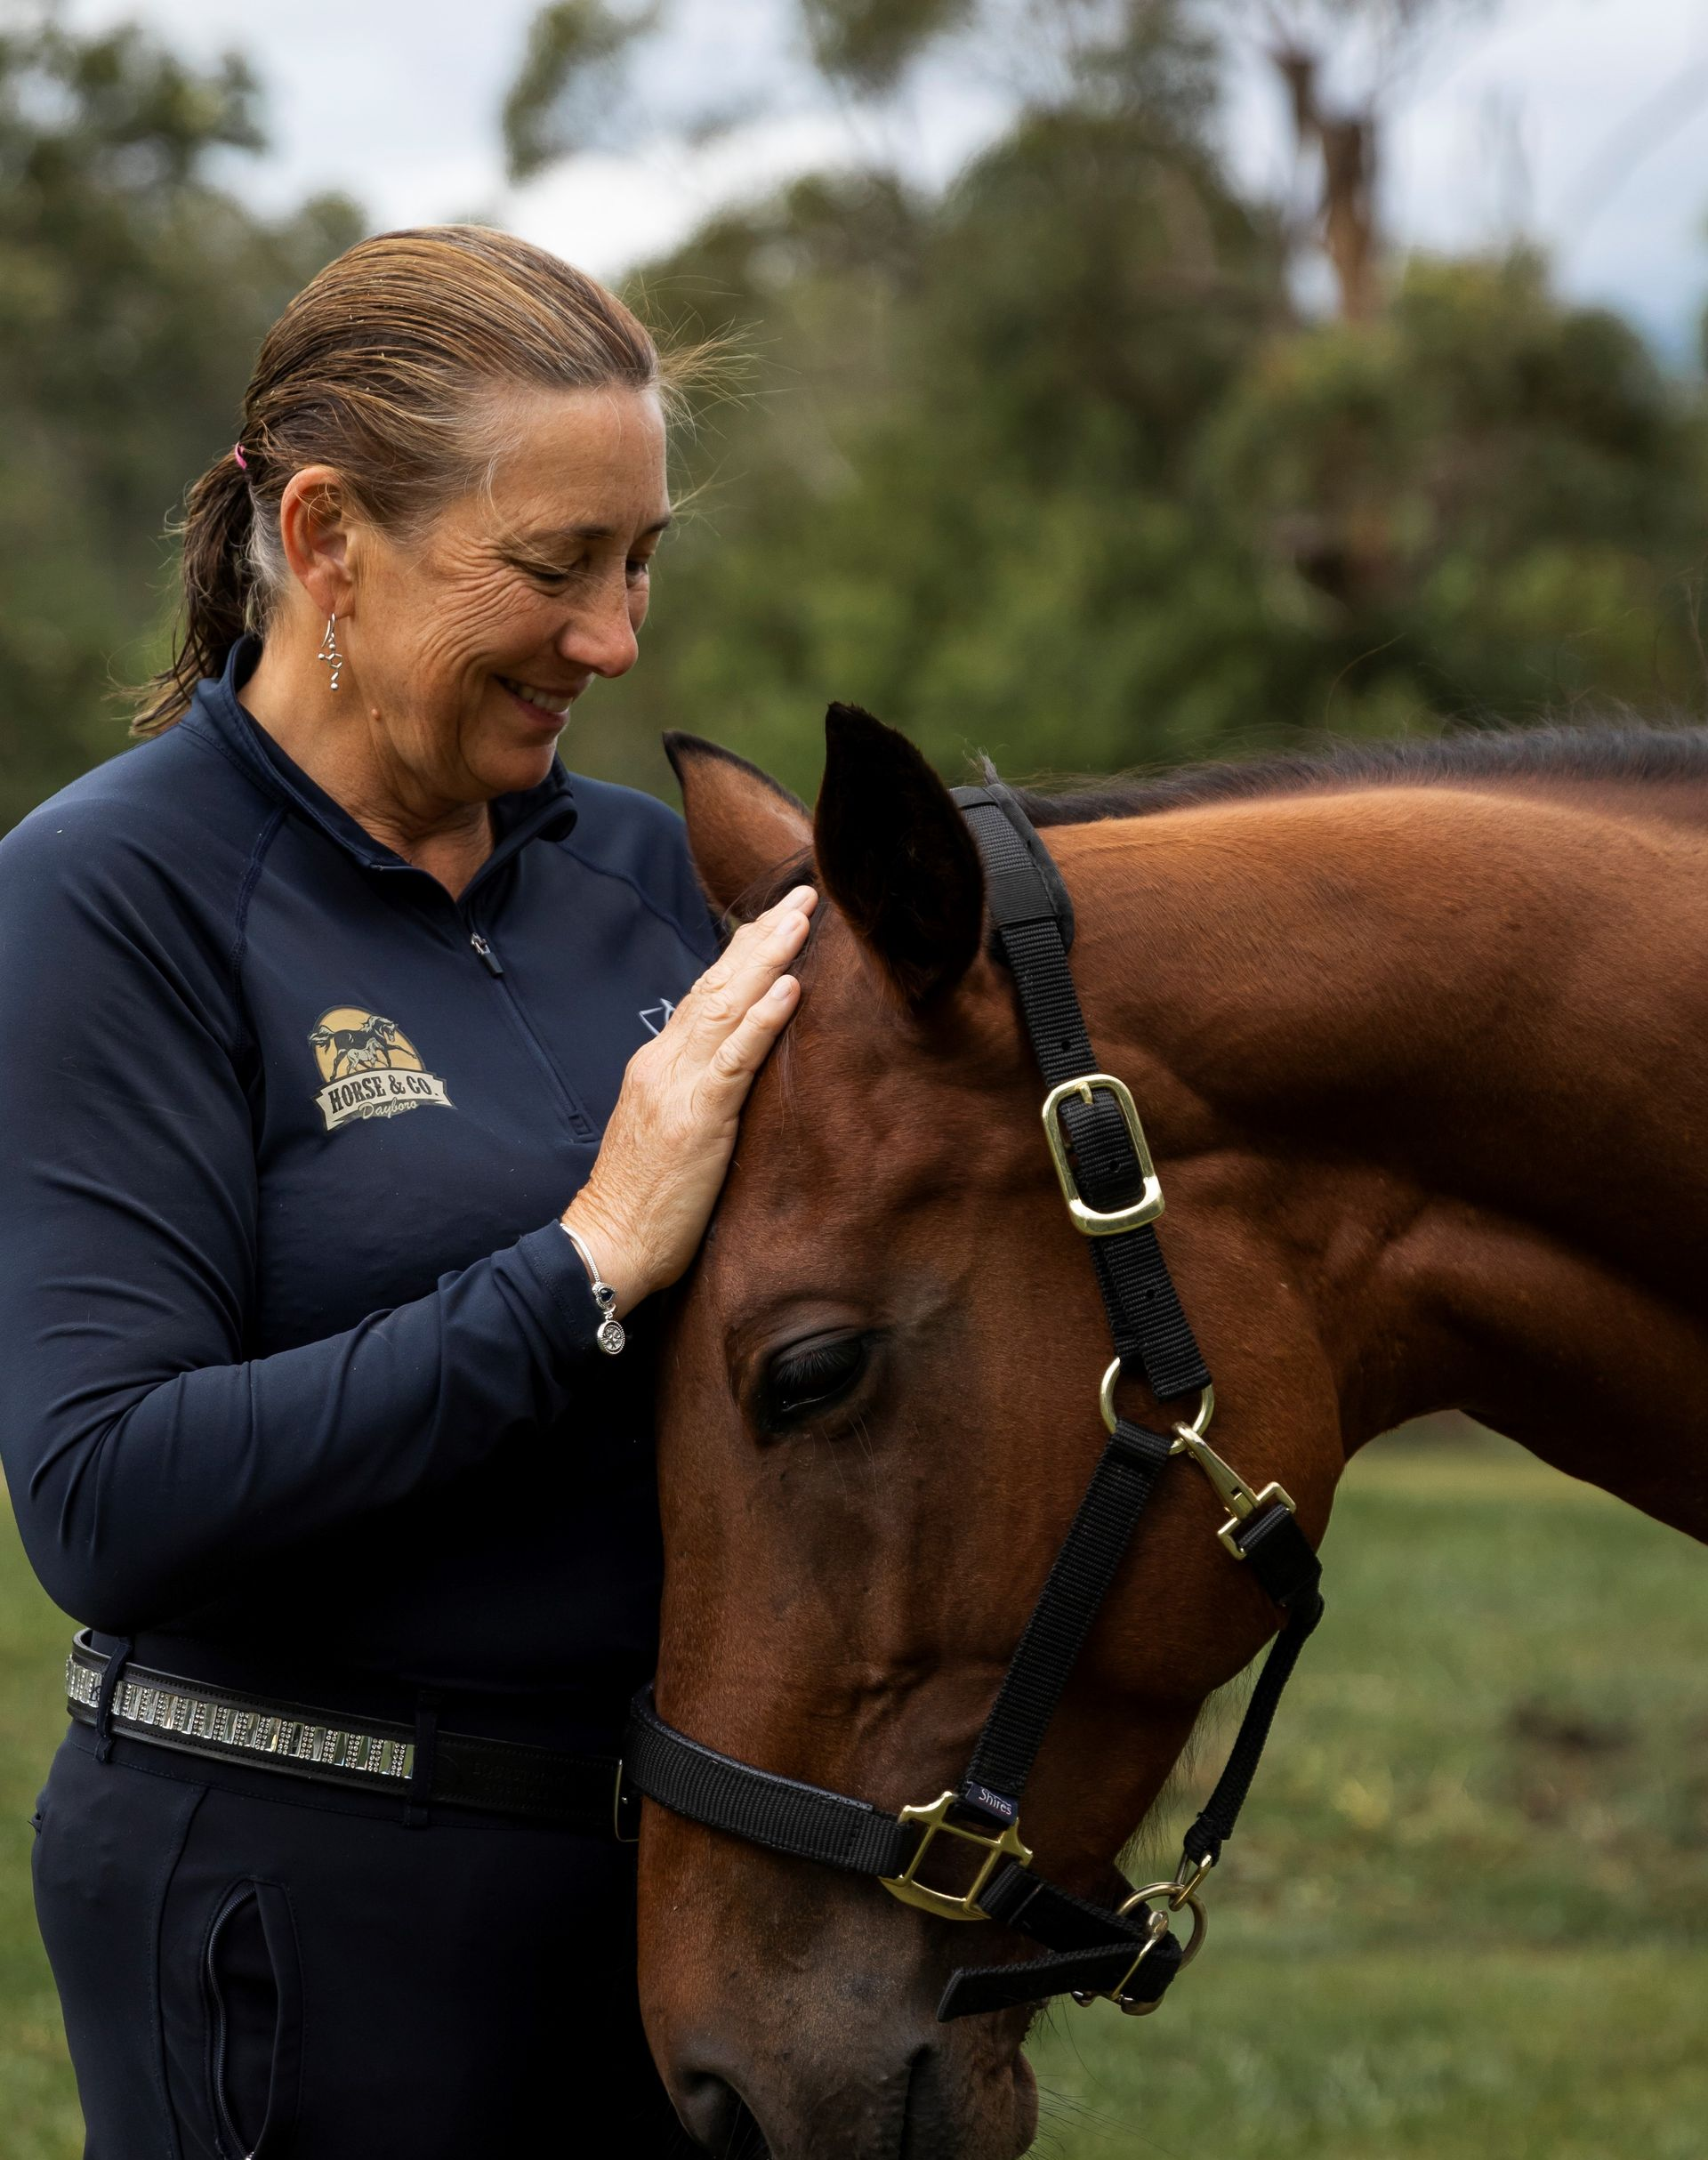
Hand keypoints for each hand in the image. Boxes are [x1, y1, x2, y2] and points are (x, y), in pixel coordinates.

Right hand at [562, 885, 816, 1312]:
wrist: (606, 1244)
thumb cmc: (641, 1199)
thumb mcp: (667, 1129)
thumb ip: (694, 1091)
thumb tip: (731, 1070)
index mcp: (658, 1064)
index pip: (704, 994)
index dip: (741, 953)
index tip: (774, 918)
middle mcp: (664, 1063)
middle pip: (717, 984)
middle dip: (762, 936)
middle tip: (803, 893)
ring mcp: (679, 1086)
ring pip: (728, 1006)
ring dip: (769, 958)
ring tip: (802, 918)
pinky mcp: (698, 1119)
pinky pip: (735, 1060)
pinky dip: (763, 1019)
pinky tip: (790, 988)